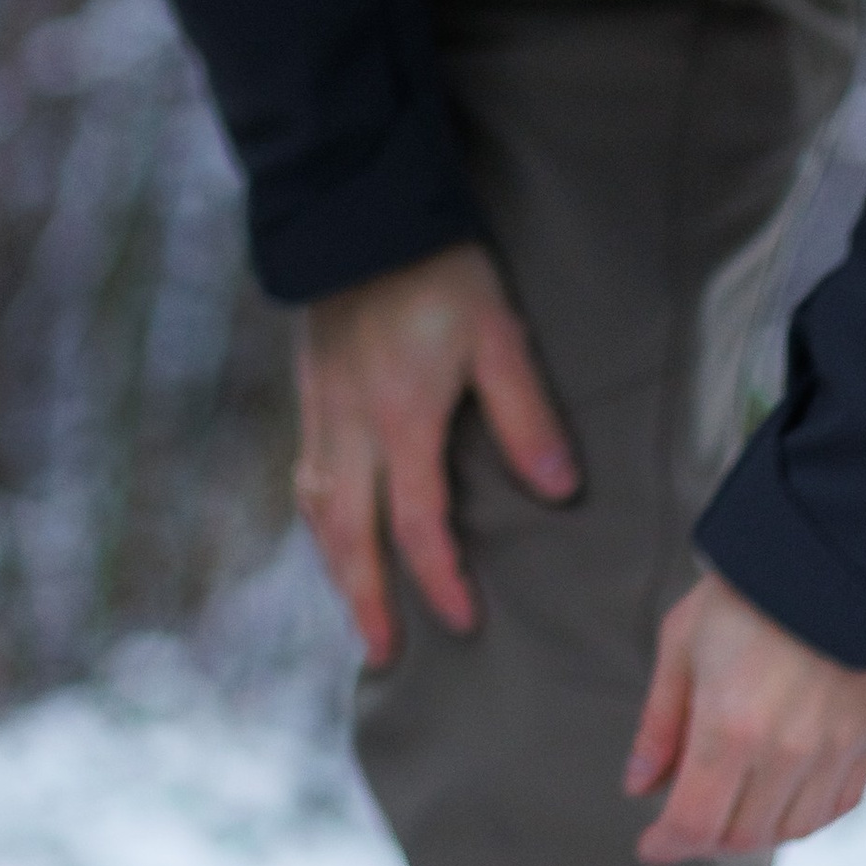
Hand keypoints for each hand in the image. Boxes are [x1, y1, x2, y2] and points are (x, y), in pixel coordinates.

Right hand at [294, 240, 579, 664]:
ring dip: (336, 565)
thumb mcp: (497, 335)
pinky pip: (307, 473)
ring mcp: (322, 407)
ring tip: (355, 604)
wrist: (361, 211)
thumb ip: (525, 415)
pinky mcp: (311, 389)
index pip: (417, 525)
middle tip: (381, 653)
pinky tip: (332, 527)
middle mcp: (350, 425)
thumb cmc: (439, 271)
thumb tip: (558, 492)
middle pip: (349, 534)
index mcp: (400, 418)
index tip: (463, 622)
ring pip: (319, 508)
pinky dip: (320, 517)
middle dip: (365, 598)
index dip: (440, 580)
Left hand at [624, 569, 865, 862]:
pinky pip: (832, 809)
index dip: (667, 845)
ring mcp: (832, 754)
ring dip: (752, 832)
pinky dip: (800, 817)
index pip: (695, 822)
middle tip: (683, 821)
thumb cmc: (744, 598)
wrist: (826, 561)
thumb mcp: (680, 647)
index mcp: (729, 728)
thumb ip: (659, 725)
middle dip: (704, 840)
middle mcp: (785, 753)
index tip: (650, 847)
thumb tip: (639, 786)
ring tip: (727, 806)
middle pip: (742, 835)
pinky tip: (777, 797)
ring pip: (789, 831)